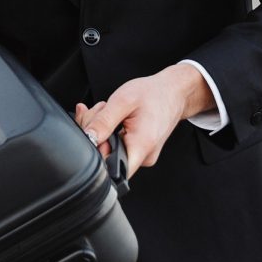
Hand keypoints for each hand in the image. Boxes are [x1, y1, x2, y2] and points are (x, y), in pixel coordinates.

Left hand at [76, 65, 211, 177]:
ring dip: (101, 129)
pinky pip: (116, 146)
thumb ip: (103, 121)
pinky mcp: (139, 151)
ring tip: (108, 111)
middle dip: (94, 133)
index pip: (111, 169)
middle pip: (106, 157)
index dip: (95, 153)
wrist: (173, 92)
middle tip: (100, 111)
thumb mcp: (122, 101)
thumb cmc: (153, 94)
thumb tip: (87, 138)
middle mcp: (143, 156)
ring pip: (109, 150)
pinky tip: (111, 116)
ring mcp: (142, 155)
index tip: (95, 131)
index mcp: (141, 146)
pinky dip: (108, 131)